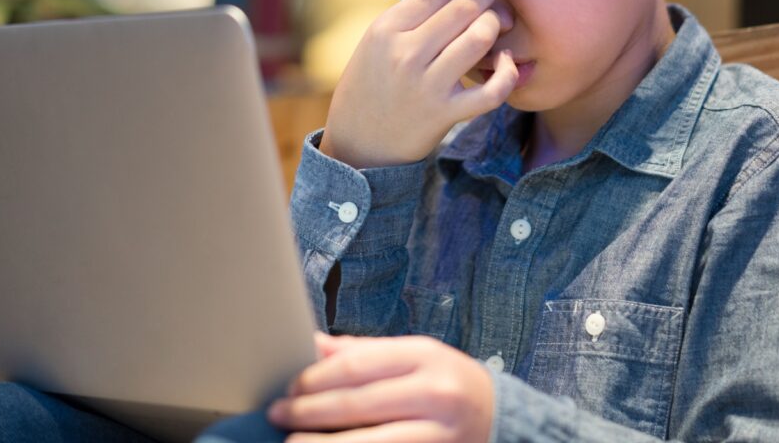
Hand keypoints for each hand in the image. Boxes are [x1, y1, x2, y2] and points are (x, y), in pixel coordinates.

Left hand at [267, 332, 493, 442]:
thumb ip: (364, 353)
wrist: (500, 419)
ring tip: (291, 442)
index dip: (315, 379)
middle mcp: (436, 395)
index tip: (290, 387)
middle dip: (308, 412)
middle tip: (278, 414)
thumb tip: (312, 346)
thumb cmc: (447, 382)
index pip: (357, 367)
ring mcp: (438, 436)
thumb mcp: (414, 356)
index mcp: (426, 357)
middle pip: (356, 405)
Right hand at [320, 0, 516, 168]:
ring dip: (495, 26)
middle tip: (491, 0)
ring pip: (479, 37)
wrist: (357, 145)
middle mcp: (405, 53)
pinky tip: (505, 63)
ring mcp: (427, 85)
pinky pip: (492, 90)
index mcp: (386, 29)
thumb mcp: (374, 44)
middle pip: (464, 8)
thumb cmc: (369, 87)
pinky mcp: (445, 114)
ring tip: (495, 27)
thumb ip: (409, 17)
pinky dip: (507, 73)